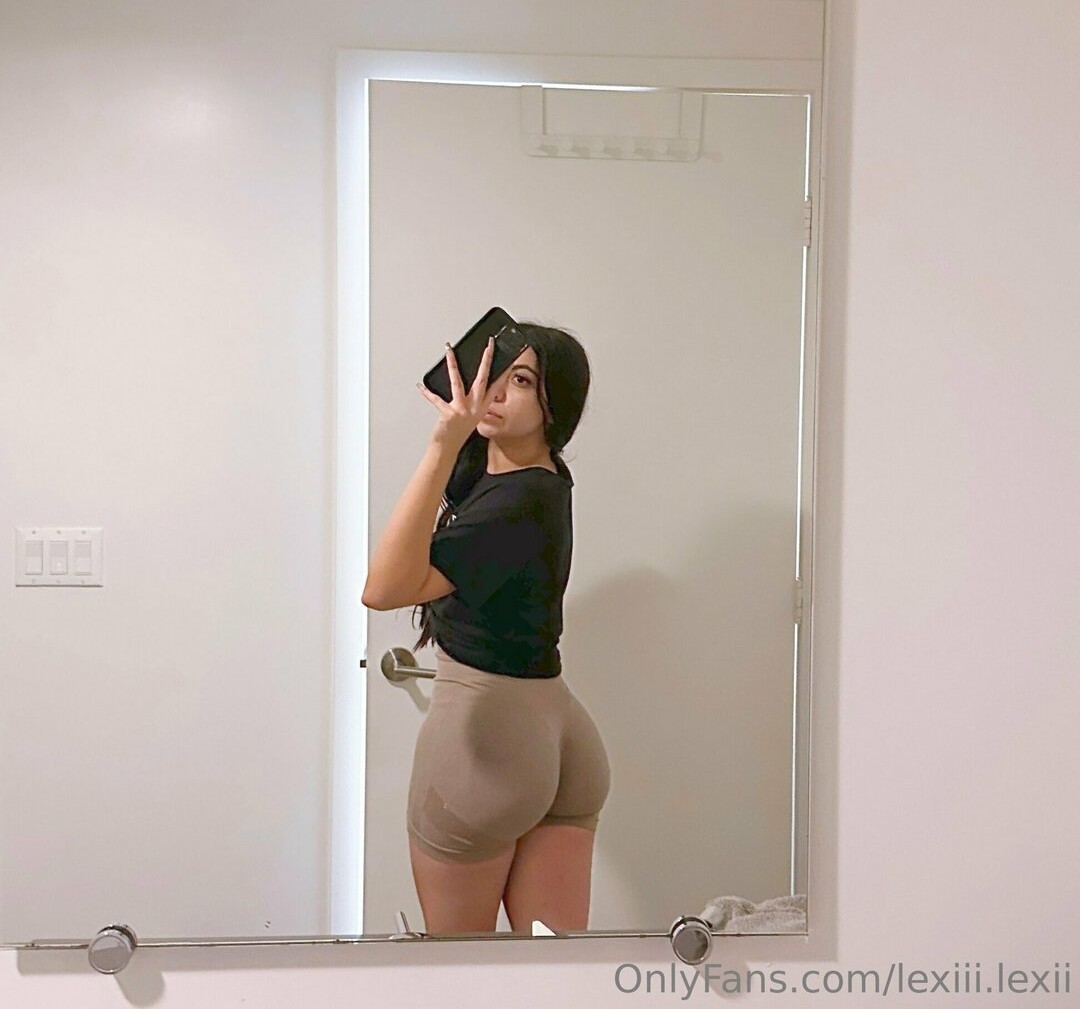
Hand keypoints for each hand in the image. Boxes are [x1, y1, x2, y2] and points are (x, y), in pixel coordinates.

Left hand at [417, 336, 499, 450]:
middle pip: (482, 378)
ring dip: (452, 365)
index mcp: (482, 406)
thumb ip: (472, 399)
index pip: (496, 386)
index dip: (503, 372)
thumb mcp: (471, 415)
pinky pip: (436, 399)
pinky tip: (420, 385)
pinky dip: (427, 392)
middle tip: (489, 346)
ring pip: (457, 382)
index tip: (508, 360)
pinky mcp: (449, 414)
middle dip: (486, 360)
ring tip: (449, 351)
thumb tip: (468, 380)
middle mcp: (474, 407)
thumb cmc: (458, 431)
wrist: (447, 448)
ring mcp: (462, 410)